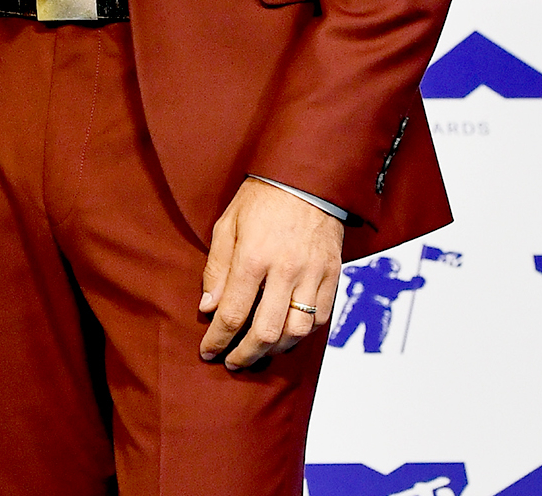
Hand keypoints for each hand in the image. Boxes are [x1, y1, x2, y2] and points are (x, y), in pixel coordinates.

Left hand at [198, 178, 343, 369]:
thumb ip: (217, 269)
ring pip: (296, 332)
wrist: (305, 179)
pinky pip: (321, 318)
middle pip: (265, 332)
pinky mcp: (333, 274)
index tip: (208, 351)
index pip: (232, 313)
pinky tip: (287, 334)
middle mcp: (285, 270)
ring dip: (274, 350)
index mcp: (253, 256)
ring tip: (258, 352)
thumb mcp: (227, 225)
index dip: (217, 339)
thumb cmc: (261, 200)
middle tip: (232, 362)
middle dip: (245, 355)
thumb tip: (209, 307)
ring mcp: (313, 273)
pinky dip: (302, 334)